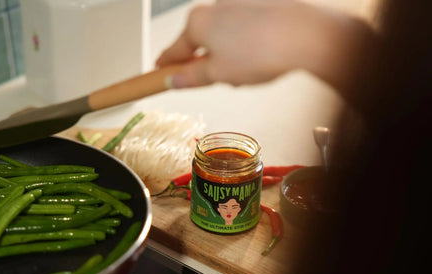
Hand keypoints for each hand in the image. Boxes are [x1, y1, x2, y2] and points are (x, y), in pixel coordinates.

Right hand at [156, 0, 374, 94]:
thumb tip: (174, 80)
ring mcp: (236, 5)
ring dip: (227, 58)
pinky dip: (243, 48)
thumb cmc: (261, 51)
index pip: (172, 50)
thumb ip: (191, 77)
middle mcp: (213, 8)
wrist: (303, 35)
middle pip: (198, 44)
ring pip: (221, 40)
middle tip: (220, 80)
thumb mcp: (218, 74)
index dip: (164, 67)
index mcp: (197, 22)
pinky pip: (239, 33)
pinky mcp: (256, 8)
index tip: (156, 75)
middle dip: (206, 65)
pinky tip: (258, 58)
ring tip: (247, 72)